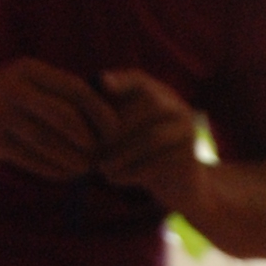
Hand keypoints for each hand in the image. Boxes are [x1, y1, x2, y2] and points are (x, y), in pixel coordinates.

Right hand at [0, 57, 116, 180]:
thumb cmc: (5, 101)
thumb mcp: (27, 84)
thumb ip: (59, 94)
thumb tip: (109, 118)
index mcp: (29, 70)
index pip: (77, 90)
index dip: (102, 114)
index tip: (115, 133)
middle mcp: (15, 88)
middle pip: (67, 118)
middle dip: (90, 142)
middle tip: (100, 156)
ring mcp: (3, 114)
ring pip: (52, 143)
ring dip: (75, 161)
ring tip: (86, 169)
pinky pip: (36, 161)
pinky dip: (56, 171)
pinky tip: (67, 175)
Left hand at [95, 68, 200, 208]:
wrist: (179, 186)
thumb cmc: (140, 155)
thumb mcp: (123, 131)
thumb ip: (106, 116)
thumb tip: (75, 112)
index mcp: (157, 93)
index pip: (139, 79)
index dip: (122, 80)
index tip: (102, 85)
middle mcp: (175, 106)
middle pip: (148, 104)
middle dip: (116, 127)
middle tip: (93, 149)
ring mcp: (187, 130)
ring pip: (152, 137)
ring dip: (122, 154)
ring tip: (101, 170)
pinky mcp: (190, 156)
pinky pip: (161, 162)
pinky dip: (134, 172)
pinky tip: (116, 180)